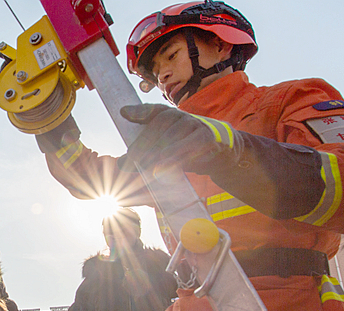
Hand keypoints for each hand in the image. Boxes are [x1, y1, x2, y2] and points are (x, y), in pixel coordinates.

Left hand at [117, 104, 236, 174]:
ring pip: (175, 133)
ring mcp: (196, 125)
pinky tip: (163, 167)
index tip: (123, 114)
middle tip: (131, 161)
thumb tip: (121, 164)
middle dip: (144, 142)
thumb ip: (144, 154)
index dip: (140, 111)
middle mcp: (182, 116)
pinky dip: (176, 156)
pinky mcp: (208, 138)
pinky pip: (191, 145)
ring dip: (158, 151)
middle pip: (161, 123)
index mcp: (171, 117)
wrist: (222, 153)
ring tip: (144, 167)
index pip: (154, 110)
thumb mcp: (166, 150)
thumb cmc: (188, 150)